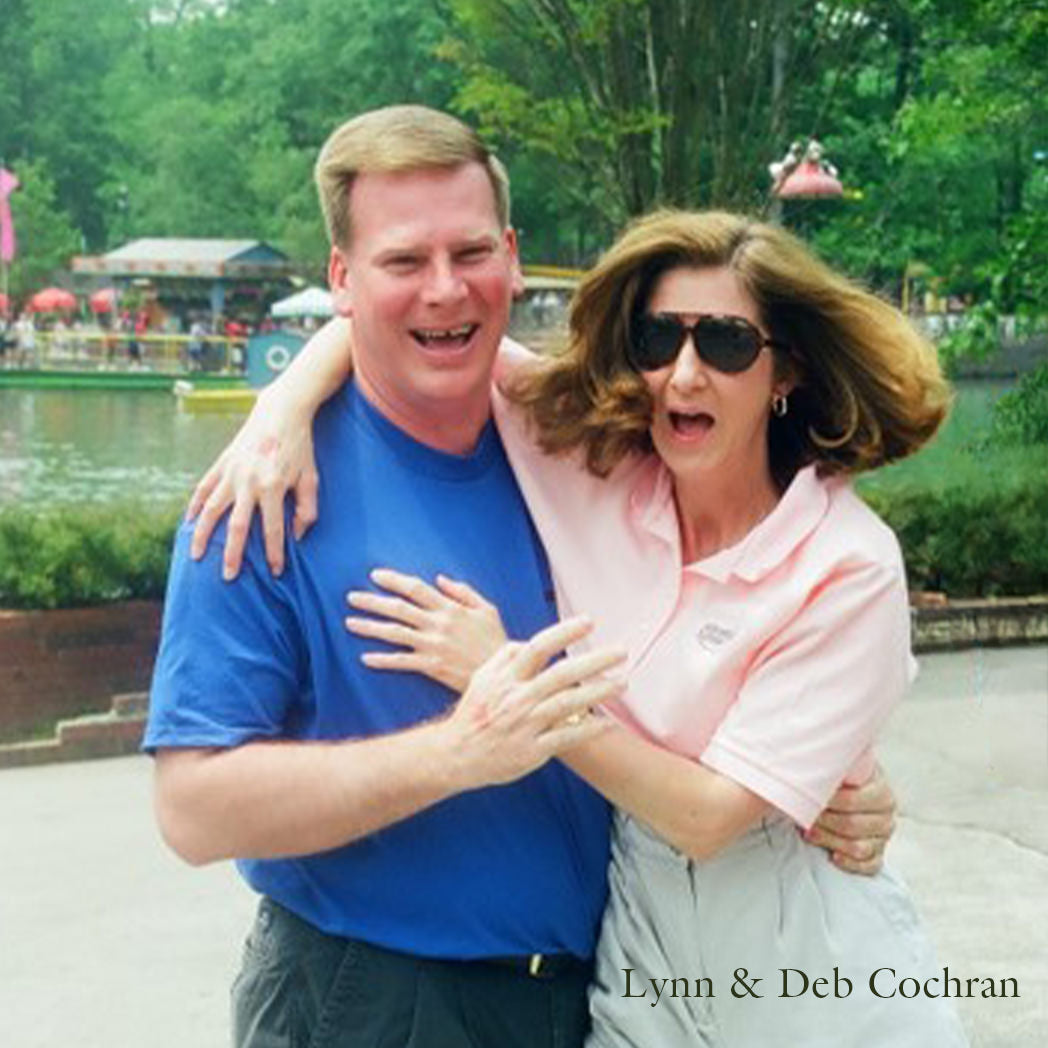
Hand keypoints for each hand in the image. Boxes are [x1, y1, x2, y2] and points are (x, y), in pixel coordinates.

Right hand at [187, 390, 318, 579]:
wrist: (281, 412)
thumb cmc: (300, 448)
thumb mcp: (311, 478)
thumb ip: (307, 509)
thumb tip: (296, 535)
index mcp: (273, 487)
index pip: (273, 530)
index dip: (274, 554)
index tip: (274, 572)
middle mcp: (249, 482)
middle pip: (237, 527)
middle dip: (233, 554)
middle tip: (228, 578)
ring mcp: (232, 472)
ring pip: (211, 509)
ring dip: (203, 535)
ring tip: (197, 556)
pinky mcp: (222, 463)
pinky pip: (203, 488)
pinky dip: (194, 506)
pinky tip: (189, 523)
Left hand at [345, 569, 508, 691]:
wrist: (503, 673)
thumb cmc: (495, 641)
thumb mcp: (487, 609)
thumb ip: (463, 592)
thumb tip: (440, 579)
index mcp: (450, 608)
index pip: (416, 588)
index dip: (394, 580)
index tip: (375, 575)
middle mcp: (438, 624)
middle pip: (399, 608)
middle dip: (373, 601)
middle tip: (351, 597)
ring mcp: (433, 645)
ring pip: (395, 633)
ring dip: (370, 627)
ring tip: (349, 623)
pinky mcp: (432, 667)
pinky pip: (402, 662)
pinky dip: (383, 660)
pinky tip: (365, 657)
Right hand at [438, 616, 625, 789]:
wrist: (457, 754)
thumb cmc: (474, 713)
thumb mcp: (481, 678)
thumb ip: (504, 657)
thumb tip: (528, 643)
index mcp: (505, 677)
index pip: (538, 647)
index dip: (564, 632)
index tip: (589, 622)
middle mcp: (517, 698)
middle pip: (562, 674)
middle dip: (594, 661)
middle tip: (621, 651)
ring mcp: (526, 725)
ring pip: (568, 704)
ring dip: (598, 692)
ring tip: (622, 683)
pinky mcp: (532, 751)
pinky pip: (567, 737)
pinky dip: (589, 729)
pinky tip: (609, 722)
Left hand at [805, 764, 895, 874]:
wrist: (849, 792)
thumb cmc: (841, 781)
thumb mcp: (841, 768)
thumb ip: (833, 766)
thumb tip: (812, 763)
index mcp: (881, 791)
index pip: (853, 800)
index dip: (828, 801)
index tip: (808, 796)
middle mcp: (886, 816)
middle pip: (852, 825)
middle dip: (824, 822)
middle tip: (804, 815)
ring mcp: (882, 838)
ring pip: (858, 847)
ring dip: (829, 840)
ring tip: (810, 831)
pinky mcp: (877, 856)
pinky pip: (868, 866)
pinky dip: (850, 862)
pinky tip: (833, 854)